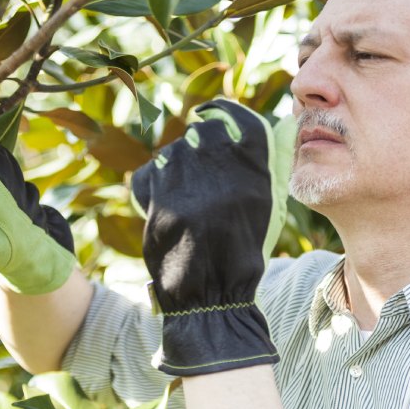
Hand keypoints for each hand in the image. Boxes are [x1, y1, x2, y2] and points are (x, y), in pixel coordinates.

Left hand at [131, 100, 294, 375]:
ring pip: (172, 154)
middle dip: (194, 143)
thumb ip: (247, 170)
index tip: (208, 112)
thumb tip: (224, 135)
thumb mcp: (259, 210)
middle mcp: (225, 174)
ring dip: (173, 169)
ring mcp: (192, 187)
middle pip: (202, 133)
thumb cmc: (238, 256)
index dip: (221, 111)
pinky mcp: (162, 203)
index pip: (239, 119)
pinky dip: (152, 185)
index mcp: (255, 175)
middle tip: (194, 166)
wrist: (211, 297)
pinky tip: (162, 203)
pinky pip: (150, 175)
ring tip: (182, 199)